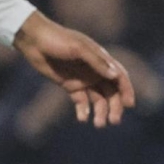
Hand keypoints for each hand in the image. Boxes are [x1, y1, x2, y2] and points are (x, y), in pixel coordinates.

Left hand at [13, 12, 135, 126]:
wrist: (34, 40)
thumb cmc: (58, 39)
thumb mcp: (78, 49)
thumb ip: (97, 62)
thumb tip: (115, 76)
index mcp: (101, 59)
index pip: (120, 77)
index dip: (127, 90)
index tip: (129, 105)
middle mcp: (95, 70)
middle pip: (111, 92)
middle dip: (114, 107)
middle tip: (114, 121)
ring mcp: (83, 78)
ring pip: (98, 99)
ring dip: (101, 111)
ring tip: (98, 124)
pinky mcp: (70, 85)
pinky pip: (81, 101)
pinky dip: (83, 110)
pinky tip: (82, 118)